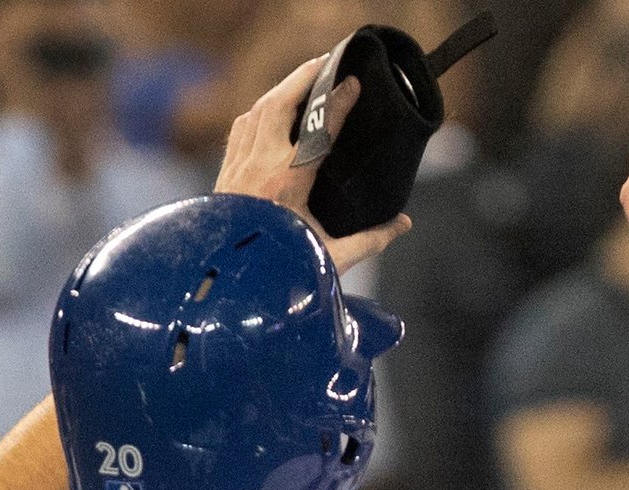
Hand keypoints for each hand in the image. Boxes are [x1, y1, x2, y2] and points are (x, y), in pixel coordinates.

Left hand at [214, 55, 410, 273]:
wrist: (228, 286)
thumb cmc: (279, 271)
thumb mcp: (331, 258)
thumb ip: (370, 240)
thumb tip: (403, 225)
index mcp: (288, 183)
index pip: (318, 130)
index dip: (339, 103)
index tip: (354, 83)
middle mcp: (258, 167)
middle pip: (278, 104)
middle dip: (302, 77)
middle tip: (326, 62)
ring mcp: (237, 167)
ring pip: (256, 111)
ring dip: (279, 90)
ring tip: (302, 79)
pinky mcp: (225, 173)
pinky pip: (241, 128)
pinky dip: (258, 111)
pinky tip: (269, 109)